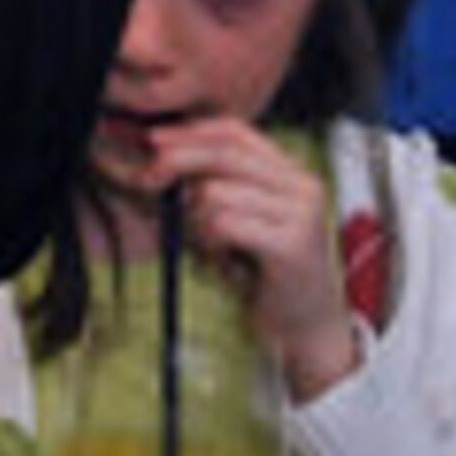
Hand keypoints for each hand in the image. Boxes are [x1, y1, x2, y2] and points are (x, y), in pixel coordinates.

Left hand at [140, 117, 359, 399]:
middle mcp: (303, 186)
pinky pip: (225, 224)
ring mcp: (302, 214)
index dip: (190, 131)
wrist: (306, 324)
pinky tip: (225, 258)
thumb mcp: (238, 216)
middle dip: (176, 162)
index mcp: (291, 173)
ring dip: (199, 220)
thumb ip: (211, 183)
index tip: (153, 140)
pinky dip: (211, 241)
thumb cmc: (264, 270)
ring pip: (216, 192)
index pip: (235, 131)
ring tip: (215, 244)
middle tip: (149, 179)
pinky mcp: (294, 245)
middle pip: (222, 153)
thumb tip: (159, 154)